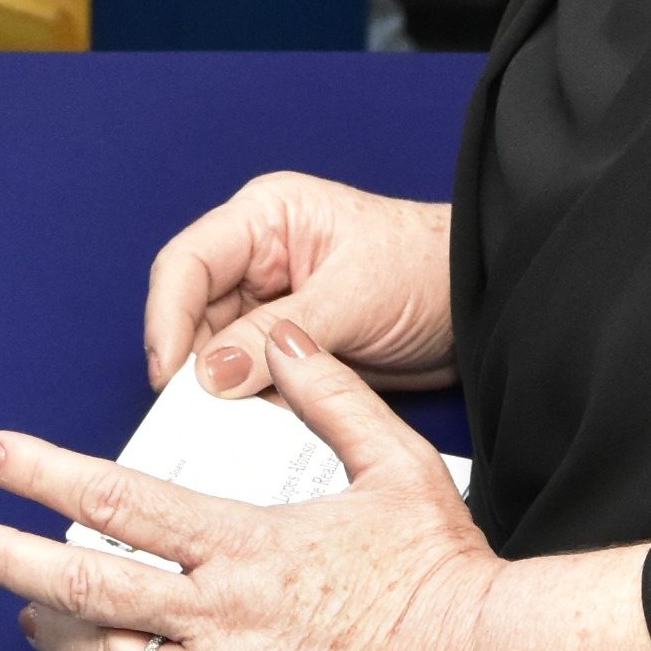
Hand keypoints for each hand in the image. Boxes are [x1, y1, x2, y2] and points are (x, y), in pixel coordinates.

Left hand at [0, 321, 508, 650]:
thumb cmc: (444, 578)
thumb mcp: (396, 467)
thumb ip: (331, 394)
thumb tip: (282, 338)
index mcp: (248, 547)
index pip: (121, 502)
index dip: (45, 474)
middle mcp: (221, 621)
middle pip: (86, 586)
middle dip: (5, 558)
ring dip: (55, 626)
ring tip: (23, 605)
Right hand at [144, 174, 456, 400]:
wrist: (484, 305)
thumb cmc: (429, 270)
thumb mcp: (352, 298)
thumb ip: (278, 337)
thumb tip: (209, 375)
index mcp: (265, 219)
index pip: (189, 264)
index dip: (167, 318)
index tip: (165, 375)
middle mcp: (259, 260)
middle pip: (195, 315)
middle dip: (193, 366)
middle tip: (191, 419)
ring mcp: (273, 306)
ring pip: (217, 354)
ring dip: (220, 393)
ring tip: (225, 430)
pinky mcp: (292, 349)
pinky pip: (250, 380)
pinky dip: (250, 407)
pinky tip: (255, 431)